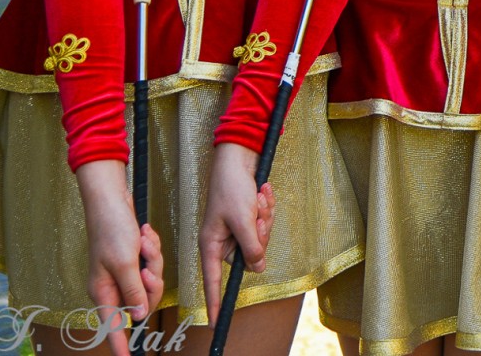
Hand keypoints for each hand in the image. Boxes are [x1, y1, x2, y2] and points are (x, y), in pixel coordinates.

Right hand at [75, 160, 163, 355]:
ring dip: (153, 259)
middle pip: (144, 300)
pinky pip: (151, 262)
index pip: (113, 326)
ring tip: (144, 241)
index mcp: (104, 292)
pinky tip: (145, 234)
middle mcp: (112, 285)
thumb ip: (133, 292)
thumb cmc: (112, 230)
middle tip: (146, 263)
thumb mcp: (126, 264)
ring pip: (151, 279)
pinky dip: (152, 248)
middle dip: (152, 279)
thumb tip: (138, 317)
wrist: (111, 200)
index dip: (119, 344)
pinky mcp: (132, 258)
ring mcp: (123, 271)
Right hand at [199, 143, 276, 323]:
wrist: (238, 158)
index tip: (215, 322)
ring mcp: (237, 230)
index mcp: (212, 244)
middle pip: (250, 256)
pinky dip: (268, 208)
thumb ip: (251, 246)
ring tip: (260, 197)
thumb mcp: (243, 219)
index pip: (214, 280)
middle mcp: (223, 240)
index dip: (215, 300)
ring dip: (266, 217)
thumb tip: (258, 267)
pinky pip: (264, 224)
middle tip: (258, 212)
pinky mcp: (248, 219)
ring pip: (261, 239)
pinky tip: (264, 192)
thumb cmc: (232, 187)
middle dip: (261, 233)